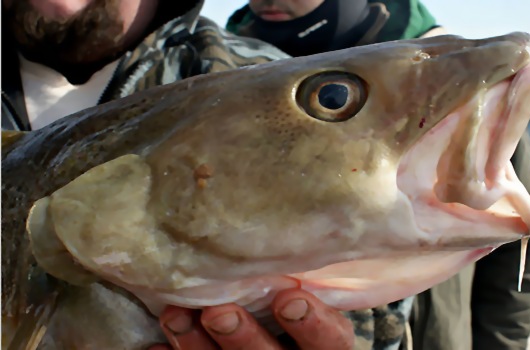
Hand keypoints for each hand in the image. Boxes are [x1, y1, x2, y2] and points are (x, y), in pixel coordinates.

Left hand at [148, 288, 353, 349]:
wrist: (275, 335)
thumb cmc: (293, 300)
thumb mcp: (309, 290)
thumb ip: (303, 276)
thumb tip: (288, 229)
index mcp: (322, 342)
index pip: (330, 340)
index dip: (312, 323)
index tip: (289, 297)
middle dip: (244, 336)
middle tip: (219, 312)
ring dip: (197, 346)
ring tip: (175, 316)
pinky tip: (155, 345)